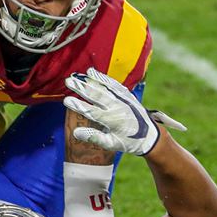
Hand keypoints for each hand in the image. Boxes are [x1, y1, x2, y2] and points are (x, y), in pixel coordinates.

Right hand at [63, 68, 185, 155]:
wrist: (149, 135)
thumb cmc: (127, 142)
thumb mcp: (111, 144)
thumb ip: (95, 137)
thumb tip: (76, 133)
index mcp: (113, 121)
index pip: (93, 112)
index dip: (79, 106)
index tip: (66, 101)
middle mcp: (118, 108)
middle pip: (97, 96)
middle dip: (82, 88)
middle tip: (68, 81)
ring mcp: (123, 100)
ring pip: (105, 88)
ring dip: (90, 81)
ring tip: (77, 75)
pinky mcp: (127, 95)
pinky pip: (113, 84)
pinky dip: (103, 78)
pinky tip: (92, 73)